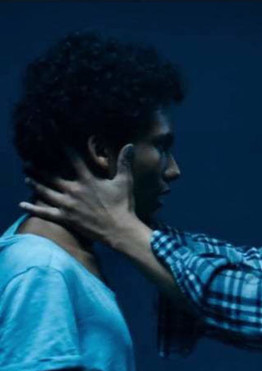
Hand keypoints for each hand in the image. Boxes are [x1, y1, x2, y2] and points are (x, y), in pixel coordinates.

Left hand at [19, 144, 139, 246]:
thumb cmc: (123, 205)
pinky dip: (33, 208)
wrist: (119, 229)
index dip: (64, 148)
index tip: (55, 140)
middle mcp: (74, 190)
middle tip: (28, 162)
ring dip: (34, 184)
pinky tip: (22, 204)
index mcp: (88, 180)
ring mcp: (68, 205)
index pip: (73, 160)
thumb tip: (130, 145)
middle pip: (51, 176)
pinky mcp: (65, 218)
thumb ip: (124, 163)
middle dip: (39, 168)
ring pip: (45, 192)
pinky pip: (45, 212)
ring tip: (27, 177)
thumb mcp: (125, 181)